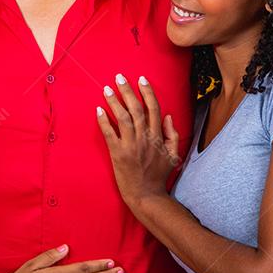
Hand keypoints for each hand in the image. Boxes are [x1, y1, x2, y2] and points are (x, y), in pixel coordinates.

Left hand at [95, 73, 180, 208]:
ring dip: (114, 102)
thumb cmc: (159, 176)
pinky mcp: (118, 154)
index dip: (147, 92)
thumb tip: (168, 116)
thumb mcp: (174, 155)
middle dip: (128, 91)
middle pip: (137, 109)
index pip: (153, 109)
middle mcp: (145, 138)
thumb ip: (172, 135)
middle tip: (119, 77)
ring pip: (123, 118)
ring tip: (107, 89)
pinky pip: (110, 134)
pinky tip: (98, 110)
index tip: (141, 79)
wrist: (146, 195)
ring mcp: (131, 146)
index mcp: (158, 137)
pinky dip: (104, 121)